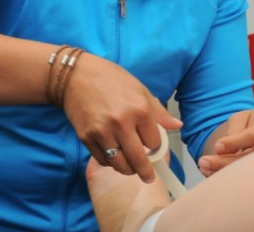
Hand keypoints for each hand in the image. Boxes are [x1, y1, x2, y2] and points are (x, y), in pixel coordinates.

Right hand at [61, 53, 182, 183]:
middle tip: (148, 177)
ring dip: (127, 169)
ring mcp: (102, 132)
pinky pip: (102, 160)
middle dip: (145, 172)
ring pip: (119, 164)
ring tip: (130, 167)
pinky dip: (109, 162)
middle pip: (138, 160)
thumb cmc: (111, 79)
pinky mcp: (86, 137)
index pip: (154, 142)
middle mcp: (121, 123)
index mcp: (139, 109)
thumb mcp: (140, 89)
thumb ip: (158, 111)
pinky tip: (113, 156)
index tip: (152, 147)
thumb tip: (177, 126)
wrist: (76, 76)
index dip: (155, 146)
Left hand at [197, 109, 253, 176]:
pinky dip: (227, 179)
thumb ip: (234, 131)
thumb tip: (222, 150)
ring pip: (248, 173)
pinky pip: (246, 179)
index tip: (217, 147)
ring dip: (224, 172)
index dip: (235, 142)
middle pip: (250, 159)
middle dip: (225, 162)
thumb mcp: (242, 118)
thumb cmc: (251, 123)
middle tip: (203, 161)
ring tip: (203, 167)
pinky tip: (210, 174)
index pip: (253, 136)